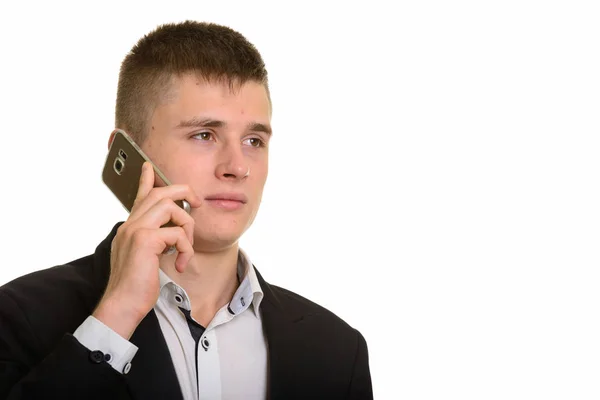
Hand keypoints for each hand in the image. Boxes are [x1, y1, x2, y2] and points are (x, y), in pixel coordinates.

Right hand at [93, 162, 201, 338]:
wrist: (121, 306)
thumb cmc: (135, 288)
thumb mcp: (143, 260)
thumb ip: (152, 243)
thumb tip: (167, 237)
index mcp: (129, 228)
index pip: (139, 198)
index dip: (146, 181)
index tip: (148, 167)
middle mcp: (130, 224)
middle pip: (160, 193)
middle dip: (183, 192)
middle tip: (198, 202)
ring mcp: (135, 230)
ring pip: (170, 206)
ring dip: (187, 226)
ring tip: (185, 250)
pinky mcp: (145, 240)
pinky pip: (177, 233)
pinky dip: (186, 248)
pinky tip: (180, 264)